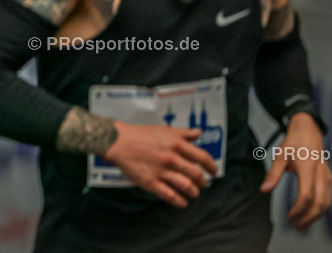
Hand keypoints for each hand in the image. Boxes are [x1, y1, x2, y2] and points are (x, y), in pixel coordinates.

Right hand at [103, 121, 217, 207]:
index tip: (213, 172)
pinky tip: (183, 203)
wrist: (118, 141)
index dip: (211, 166)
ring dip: (193, 192)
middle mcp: (172, 158)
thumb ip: (183, 133)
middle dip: (203, 182)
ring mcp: (161, 172)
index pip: (202, 158)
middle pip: (196, 175)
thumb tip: (199, 133)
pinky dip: (180, 201)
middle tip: (203, 184)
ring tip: (193, 193)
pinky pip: (170, 195)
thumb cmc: (141, 134)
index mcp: (177, 144)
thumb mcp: (164, 129)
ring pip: (186, 187)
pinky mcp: (151, 182)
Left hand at [261, 113, 331, 229]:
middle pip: (319, 204)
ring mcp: (327, 177)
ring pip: (326, 202)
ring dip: (315, 216)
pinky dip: (320, 208)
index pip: (306, 195)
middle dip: (308, 218)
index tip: (289, 217)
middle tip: (296, 226)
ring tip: (302, 223)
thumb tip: (264, 190)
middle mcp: (320, 175)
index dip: (298, 209)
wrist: (308, 130)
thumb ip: (273, 174)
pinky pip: (327, 197)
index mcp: (307, 169)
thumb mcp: (280, 155)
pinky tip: (310, 212)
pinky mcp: (328, 178)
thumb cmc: (293, 142)